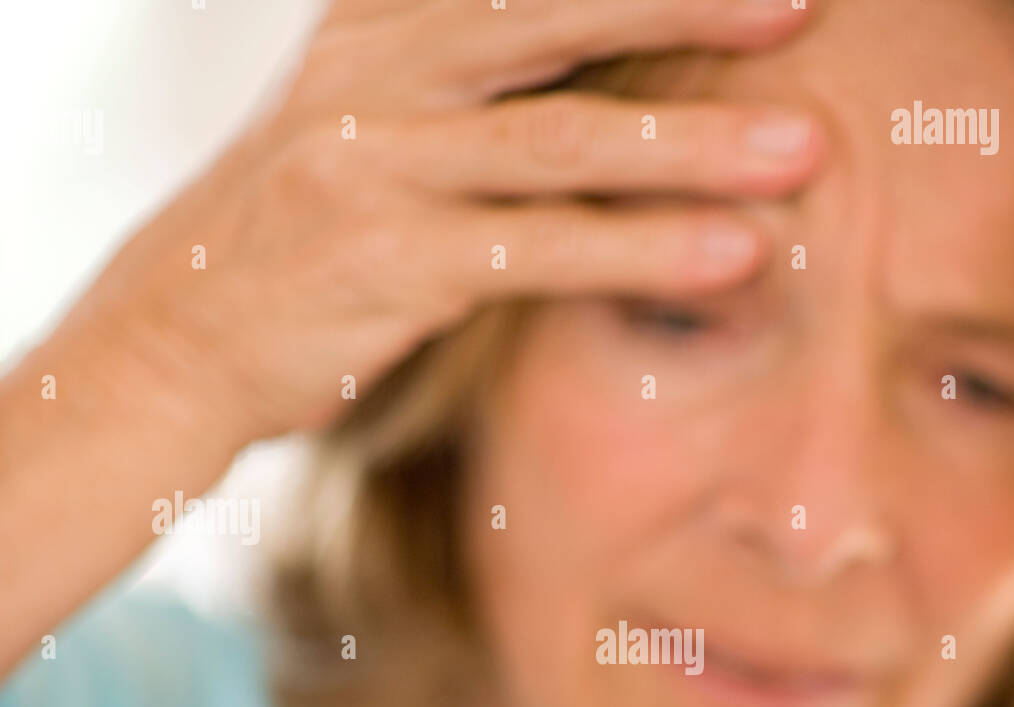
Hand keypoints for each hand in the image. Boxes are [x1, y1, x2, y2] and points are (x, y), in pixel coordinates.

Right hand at [71, 0, 823, 450]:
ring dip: (693, 145)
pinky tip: (730, 255)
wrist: (176, 334)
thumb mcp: (372, 128)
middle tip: (801, 1)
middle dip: (685, 3)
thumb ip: (472, 94)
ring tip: (804, 151)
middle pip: (554, 14)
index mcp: (381, 23)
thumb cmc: (301, 237)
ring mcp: (378, 161)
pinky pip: (539, 250)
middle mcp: (378, 69)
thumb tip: (599, 90)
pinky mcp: (388, 259)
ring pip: (562, 139)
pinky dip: (641, 250)